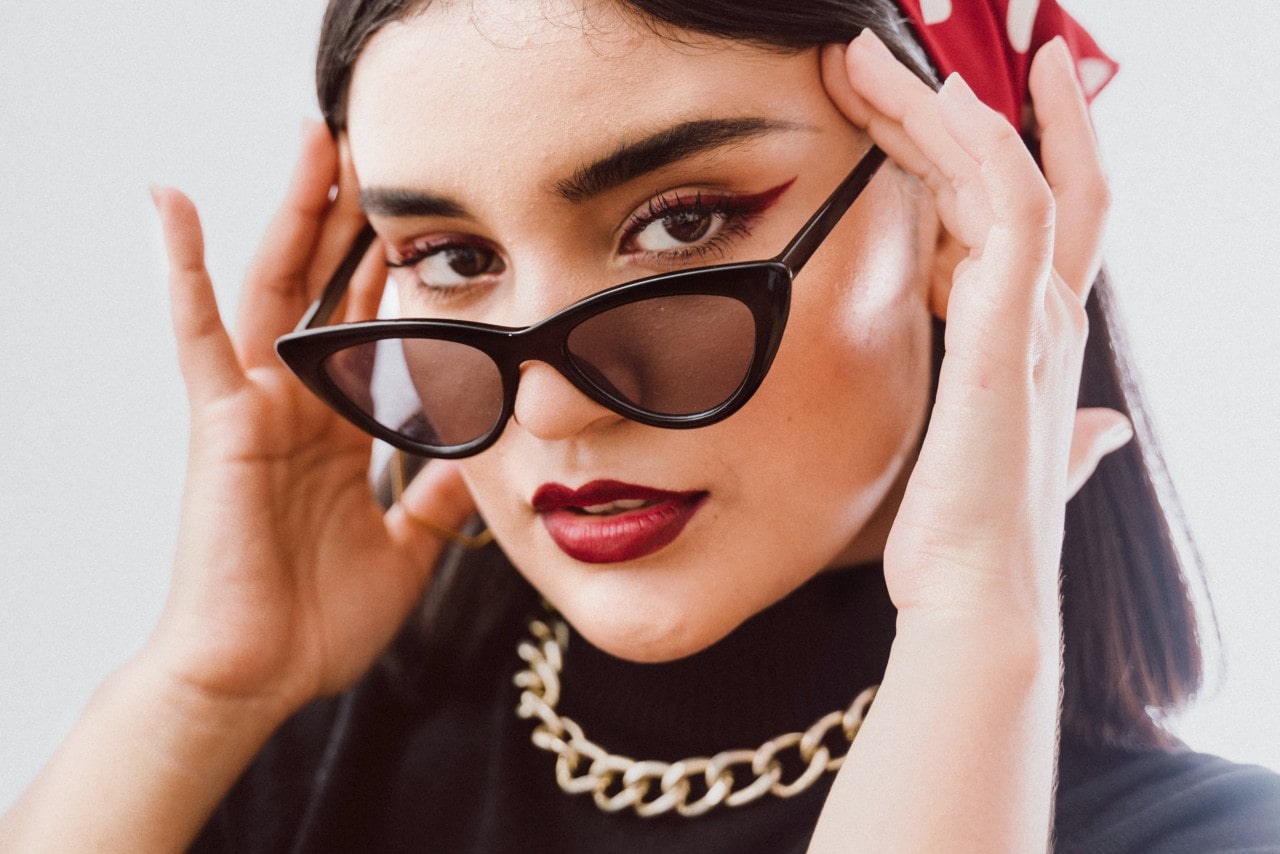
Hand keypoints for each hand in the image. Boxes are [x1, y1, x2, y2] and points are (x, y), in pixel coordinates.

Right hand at [148, 123, 474, 716]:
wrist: (258, 676)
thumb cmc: (315, 621)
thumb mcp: (404, 547)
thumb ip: (436, 494)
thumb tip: (480, 455)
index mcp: (340, 430)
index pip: (374, 328)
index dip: (401, 272)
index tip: (438, 219)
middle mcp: (299, 405)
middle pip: (329, 289)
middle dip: (358, 221)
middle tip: (387, 149)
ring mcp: (257, 407)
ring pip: (276, 287)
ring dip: (295, 214)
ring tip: (318, 140)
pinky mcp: (221, 422)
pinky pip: (198, 335)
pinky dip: (185, 269)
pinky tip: (176, 203)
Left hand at [810, 31, 1129, 850]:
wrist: (975, 594)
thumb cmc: (977, 531)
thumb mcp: (1018, 463)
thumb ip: (1069, 436)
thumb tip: (1102, 430)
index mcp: (1041, 335)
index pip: (1050, 210)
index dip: (1033, 137)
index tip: (992, 81)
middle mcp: (1050, 314)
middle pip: (1025, 172)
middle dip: (962, 102)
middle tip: (888, 50)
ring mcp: (1035, 318)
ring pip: (1005, 172)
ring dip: (938, 106)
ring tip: (870, 59)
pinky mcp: (1007, 331)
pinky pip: (1007, 209)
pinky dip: (979, 146)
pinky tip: (934, 102)